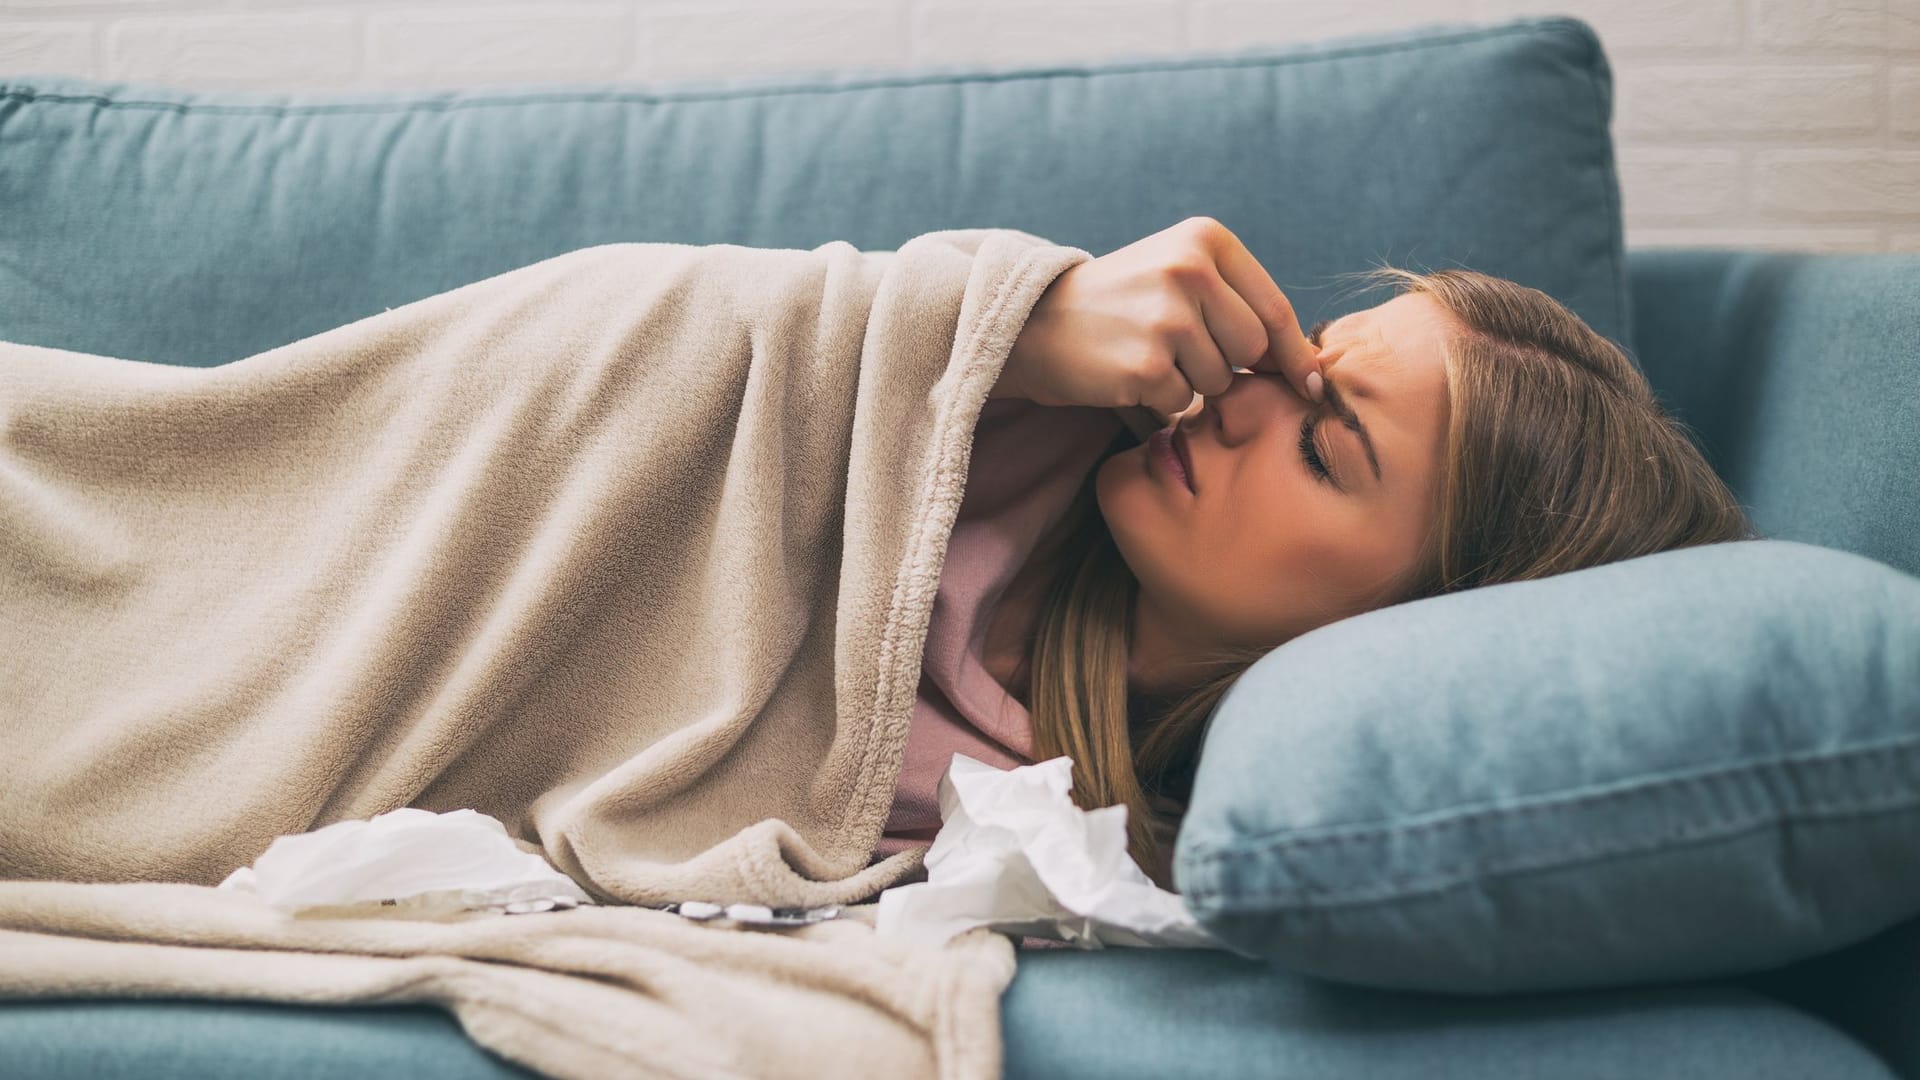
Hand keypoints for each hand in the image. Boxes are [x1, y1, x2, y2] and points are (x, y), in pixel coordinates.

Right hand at [994, 216, 1325, 422]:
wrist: (1033, 321)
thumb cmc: (1119, 304)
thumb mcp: (1179, 275)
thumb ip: (1238, 303)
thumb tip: (1315, 367)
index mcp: (1206, 240)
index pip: (1274, 309)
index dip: (1295, 355)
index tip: (1312, 386)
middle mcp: (1190, 270)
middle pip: (1251, 349)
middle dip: (1225, 363)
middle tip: (1175, 349)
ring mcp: (1168, 317)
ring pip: (1218, 380)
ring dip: (1189, 382)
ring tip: (1145, 354)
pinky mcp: (1145, 363)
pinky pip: (1180, 402)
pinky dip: (1158, 400)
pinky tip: (1125, 372)